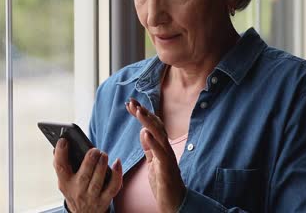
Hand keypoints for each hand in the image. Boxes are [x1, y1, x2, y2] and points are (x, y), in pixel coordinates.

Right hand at [53, 138, 122, 212]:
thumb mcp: (64, 180)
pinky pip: (113, 187)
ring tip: (103, 154)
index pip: (60, 167)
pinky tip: (117, 163)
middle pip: (84, 175)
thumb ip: (63, 164)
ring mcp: (92, 196)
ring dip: (102, 165)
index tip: (64, 141)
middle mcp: (78, 190)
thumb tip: (61, 143)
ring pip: (98, 181)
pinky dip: (117, 174)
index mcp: (65, 182)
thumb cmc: (74, 190)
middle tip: (94, 150)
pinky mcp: (105, 199)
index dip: (61, 153)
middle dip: (90, 160)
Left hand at [126, 98, 185, 212]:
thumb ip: (149, 147)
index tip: (131, 103)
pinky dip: (152, 142)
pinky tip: (144, 133)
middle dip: (143, 112)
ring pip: (159, 135)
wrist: (175, 203)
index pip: (151, 126)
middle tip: (131, 102)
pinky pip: (160, 153)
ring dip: (148, 122)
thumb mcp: (152, 163)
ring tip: (138, 111)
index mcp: (161, 147)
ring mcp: (168, 157)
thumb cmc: (164, 184)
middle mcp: (166, 149)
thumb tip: (144, 132)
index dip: (142, 114)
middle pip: (156, 126)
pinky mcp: (167, 168)